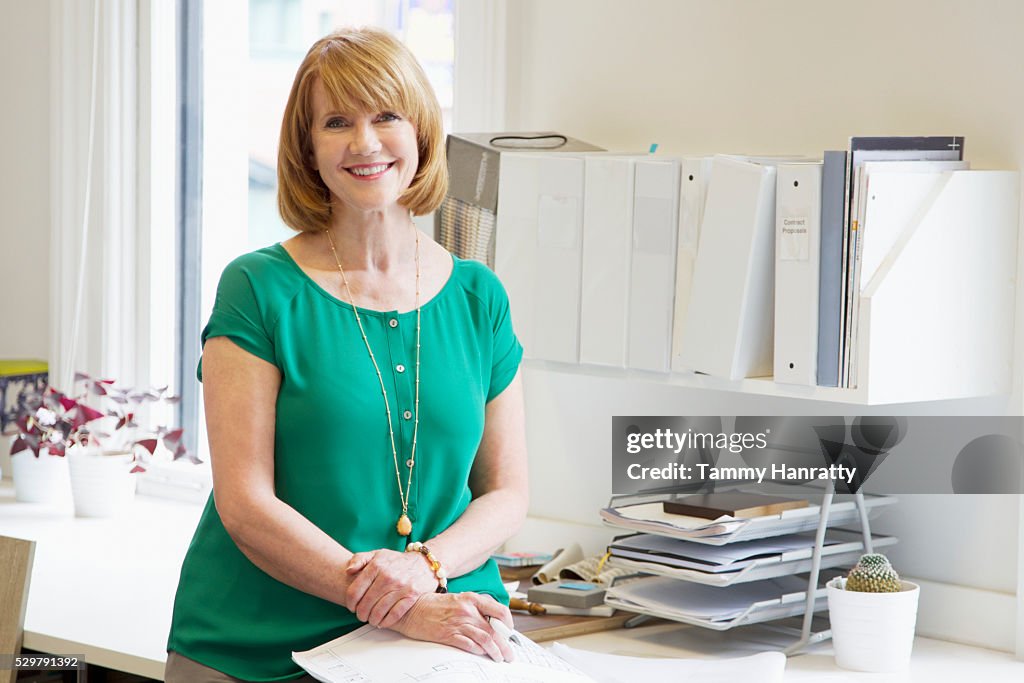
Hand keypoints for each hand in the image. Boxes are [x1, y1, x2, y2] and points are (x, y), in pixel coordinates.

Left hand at [344, 549, 438, 627]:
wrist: (424, 563)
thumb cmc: (397, 561)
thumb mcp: (377, 554)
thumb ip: (359, 559)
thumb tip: (348, 571)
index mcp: (376, 566)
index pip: (355, 591)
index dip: (350, 603)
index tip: (352, 607)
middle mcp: (388, 576)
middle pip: (365, 604)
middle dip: (361, 614)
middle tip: (362, 615)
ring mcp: (400, 587)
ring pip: (378, 611)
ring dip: (372, 620)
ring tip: (371, 619)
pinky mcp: (411, 596)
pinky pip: (395, 614)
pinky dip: (386, 621)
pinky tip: (382, 622)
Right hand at [391, 592, 515, 662]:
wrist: (411, 608)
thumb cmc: (433, 605)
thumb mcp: (458, 599)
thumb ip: (474, 609)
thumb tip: (490, 623)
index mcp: (471, 599)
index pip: (499, 610)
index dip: (508, 623)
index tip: (509, 631)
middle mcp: (467, 610)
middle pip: (494, 629)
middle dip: (505, 644)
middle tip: (509, 653)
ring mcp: (458, 623)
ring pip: (485, 639)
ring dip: (495, 651)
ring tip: (499, 658)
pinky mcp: (448, 635)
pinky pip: (469, 645)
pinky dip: (478, 651)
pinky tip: (482, 654)